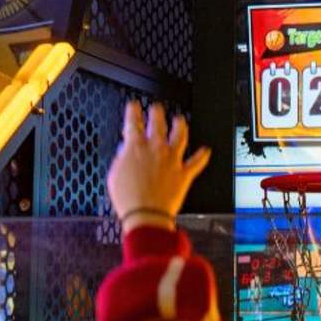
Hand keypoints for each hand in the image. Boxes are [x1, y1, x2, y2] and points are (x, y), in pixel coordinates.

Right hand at [107, 101, 210, 233]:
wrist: (146, 215)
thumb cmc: (129, 199)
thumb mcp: (114, 176)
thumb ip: (120, 159)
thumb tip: (124, 151)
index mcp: (136, 148)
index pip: (133, 123)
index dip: (133, 111)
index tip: (134, 105)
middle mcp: (156, 149)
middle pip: (158, 123)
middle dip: (157, 112)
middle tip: (157, 108)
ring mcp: (172, 160)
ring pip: (180, 136)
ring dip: (180, 126)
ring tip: (180, 120)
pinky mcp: (184, 173)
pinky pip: (197, 162)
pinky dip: (202, 156)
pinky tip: (206, 151)